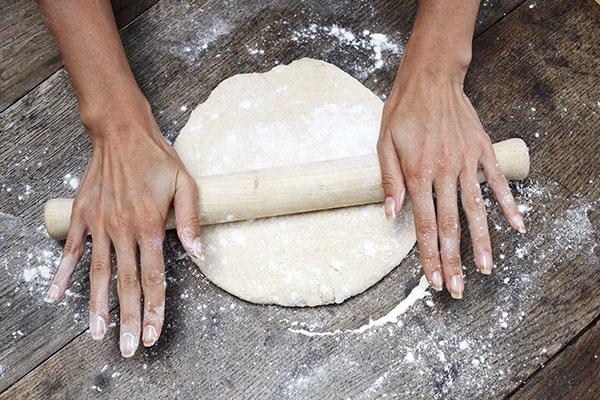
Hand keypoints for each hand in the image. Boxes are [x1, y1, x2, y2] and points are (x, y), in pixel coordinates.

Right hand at [45, 97, 202, 356]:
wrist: (122, 132)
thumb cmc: (158, 159)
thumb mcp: (186, 185)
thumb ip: (189, 222)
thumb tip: (200, 255)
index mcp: (149, 225)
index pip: (154, 276)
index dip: (155, 308)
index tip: (154, 333)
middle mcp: (123, 229)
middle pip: (126, 283)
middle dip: (128, 318)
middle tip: (129, 349)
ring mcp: (100, 224)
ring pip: (98, 273)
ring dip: (97, 306)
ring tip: (97, 333)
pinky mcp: (83, 215)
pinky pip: (72, 249)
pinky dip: (62, 273)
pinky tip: (54, 295)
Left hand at [377, 52, 525, 298]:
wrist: (430, 79)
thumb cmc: (402, 112)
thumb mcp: (383, 144)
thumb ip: (388, 180)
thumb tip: (389, 214)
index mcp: (417, 174)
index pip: (423, 224)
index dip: (428, 255)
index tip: (433, 280)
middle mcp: (444, 173)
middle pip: (449, 225)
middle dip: (452, 260)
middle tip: (456, 289)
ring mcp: (466, 162)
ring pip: (476, 210)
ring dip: (482, 242)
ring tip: (486, 269)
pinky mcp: (482, 151)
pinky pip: (497, 182)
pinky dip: (508, 204)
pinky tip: (518, 225)